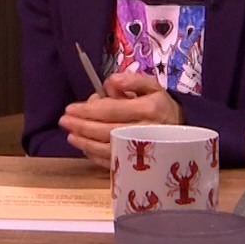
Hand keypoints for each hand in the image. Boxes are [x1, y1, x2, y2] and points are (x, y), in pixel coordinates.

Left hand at [58, 72, 179, 168]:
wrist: (181, 129)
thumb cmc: (160, 104)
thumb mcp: (151, 85)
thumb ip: (131, 80)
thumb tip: (110, 82)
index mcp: (150, 108)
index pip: (113, 110)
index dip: (89, 110)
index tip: (70, 108)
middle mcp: (148, 131)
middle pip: (108, 131)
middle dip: (83, 126)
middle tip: (64, 121)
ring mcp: (144, 150)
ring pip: (110, 149)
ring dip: (86, 143)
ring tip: (70, 135)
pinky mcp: (140, 163)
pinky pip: (115, 162)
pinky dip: (97, 157)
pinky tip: (85, 148)